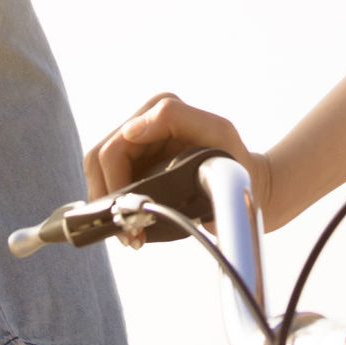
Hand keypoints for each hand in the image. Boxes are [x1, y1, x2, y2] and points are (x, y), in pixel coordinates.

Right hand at [84, 96, 273, 239]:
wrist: (248, 182)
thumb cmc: (235, 158)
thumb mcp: (217, 132)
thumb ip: (175, 117)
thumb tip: (129, 130)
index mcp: (158, 108)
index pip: (113, 150)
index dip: (115, 186)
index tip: (133, 217)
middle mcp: (143, 121)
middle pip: (97, 162)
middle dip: (106, 199)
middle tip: (128, 234)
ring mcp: (137, 144)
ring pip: (98, 176)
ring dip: (108, 208)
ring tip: (132, 236)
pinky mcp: (136, 165)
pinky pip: (110, 186)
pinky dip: (115, 209)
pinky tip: (134, 230)